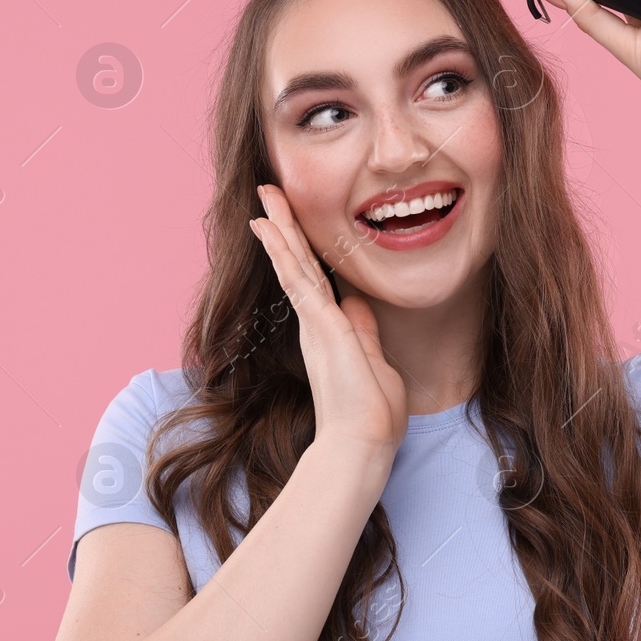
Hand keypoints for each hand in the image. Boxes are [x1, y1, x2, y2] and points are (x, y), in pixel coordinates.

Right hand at [249, 184, 408, 472]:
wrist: (364, 443)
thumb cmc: (373, 413)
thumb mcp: (375, 361)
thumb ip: (365, 332)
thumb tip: (359, 304)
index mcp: (332, 329)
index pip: (317, 279)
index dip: (306, 250)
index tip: (296, 226)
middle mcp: (317, 323)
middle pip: (299, 265)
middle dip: (286, 229)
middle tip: (270, 197)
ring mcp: (316, 323)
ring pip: (295, 264)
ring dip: (281, 228)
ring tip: (265, 197)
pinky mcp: (320, 325)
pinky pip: (298, 279)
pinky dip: (285, 251)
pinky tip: (269, 227)